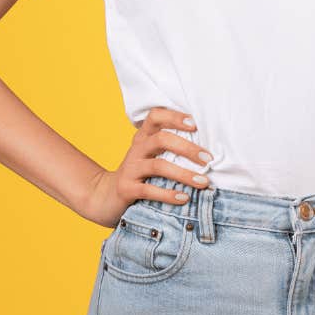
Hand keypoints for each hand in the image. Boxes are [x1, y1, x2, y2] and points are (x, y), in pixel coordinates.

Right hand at [76, 107, 212, 227]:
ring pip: (158, 166)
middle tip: (208, 159)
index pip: (155, 116)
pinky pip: (149, 190)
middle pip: (161, 139)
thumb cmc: (139, 173)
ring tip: (203, 181)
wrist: (105, 196)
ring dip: (183, 174)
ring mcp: (130, 169)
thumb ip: (171, 148)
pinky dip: (168, 194)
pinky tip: (184, 198)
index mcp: (143, 137)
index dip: (174, 117)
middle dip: (188, 148)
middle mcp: (136, 149)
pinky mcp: (126, 189)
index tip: (195, 124)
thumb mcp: (151, 155)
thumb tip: (209, 149)